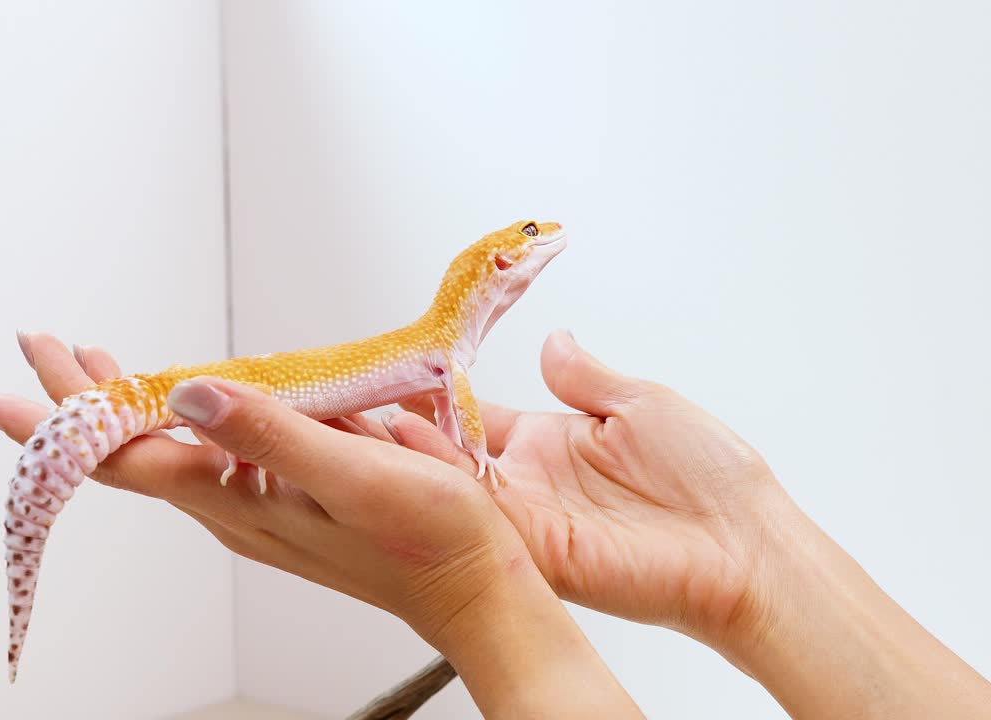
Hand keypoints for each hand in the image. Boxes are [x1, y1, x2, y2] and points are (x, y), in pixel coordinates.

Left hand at [0, 332, 641, 718]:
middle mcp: (234, 506)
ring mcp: (260, 505)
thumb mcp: (352, 474)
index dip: (61, 418)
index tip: (4, 384)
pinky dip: (190, 415)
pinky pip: (217, 452)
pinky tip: (196, 398)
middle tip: (45, 345)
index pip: (122, 456)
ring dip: (129, 405)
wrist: (476, 586)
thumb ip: (268, 434)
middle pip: (134, 449)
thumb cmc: (426, 537)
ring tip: (97, 367)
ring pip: (172, 448)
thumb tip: (188, 394)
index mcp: (236, 499)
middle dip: (82, 399)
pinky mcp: (289, 498)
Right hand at [390, 329, 990, 717]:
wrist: (747, 546)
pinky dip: (437, 485)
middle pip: (445, 451)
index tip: (389, 372)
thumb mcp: (641, 402)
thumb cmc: (712, 477)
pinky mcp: (534, 549)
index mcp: (551, 441)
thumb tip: (554, 341)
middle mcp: (529, 481)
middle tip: (340, 401)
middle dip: (395, 427)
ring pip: (446, 484)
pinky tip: (398, 454)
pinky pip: (474, 515)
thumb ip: (585, 377)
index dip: (430, 394)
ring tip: (346, 421)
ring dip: (402, 455)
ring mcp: (526, 518)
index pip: (471, 415)